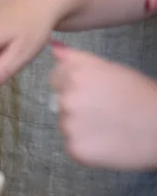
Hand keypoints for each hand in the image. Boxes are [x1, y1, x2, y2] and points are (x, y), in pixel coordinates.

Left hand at [51, 44, 156, 169]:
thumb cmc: (142, 96)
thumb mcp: (111, 68)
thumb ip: (77, 58)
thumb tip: (54, 47)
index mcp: (76, 74)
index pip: (56, 79)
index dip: (75, 86)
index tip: (94, 92)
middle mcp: (68, 98)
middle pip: (60, 103)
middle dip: (78, 106)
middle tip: (107, 111)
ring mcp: (70, 125)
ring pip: (66, 125)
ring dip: (81, 127)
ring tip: (110, 126)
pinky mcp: (76, 149)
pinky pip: (73, 146)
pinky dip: (87, 147)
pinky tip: (108, 141)